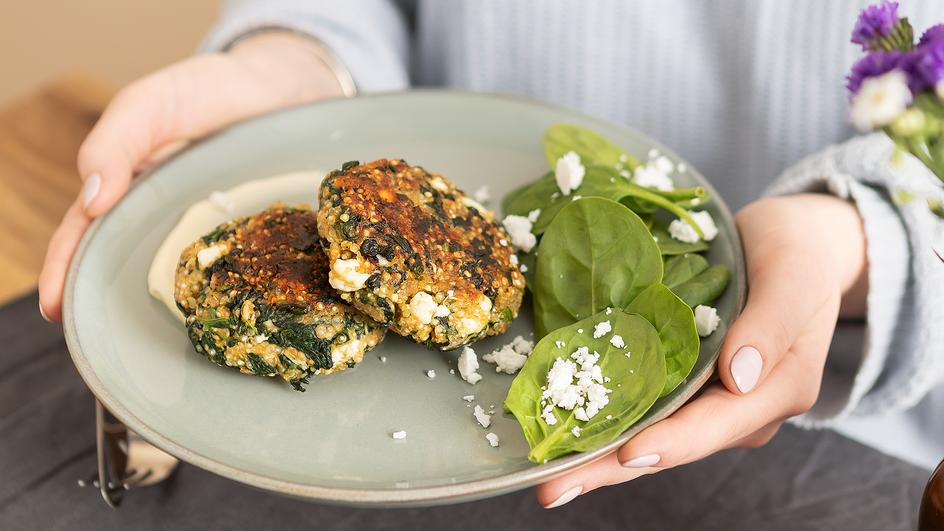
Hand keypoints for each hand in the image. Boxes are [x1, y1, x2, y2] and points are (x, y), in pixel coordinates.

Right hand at [38, 32, 346, 320]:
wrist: (284, 83)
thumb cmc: (209, 89)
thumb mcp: (152, 104)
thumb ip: (118, 142)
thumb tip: (91, 199)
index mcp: (131, 187)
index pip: (88, 233)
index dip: (66, 269)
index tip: (55, 310)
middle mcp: (166, 213)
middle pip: (128, 262)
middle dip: (107, 301)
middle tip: (96, 341)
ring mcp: (209, 225)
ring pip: (179, 274)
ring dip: (163, 306)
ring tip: (152, 345)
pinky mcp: (250, 231)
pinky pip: (232, 266)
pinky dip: (222, 290)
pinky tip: (221, 316)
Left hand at [536, 194, 868, 508]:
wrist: (795, 244)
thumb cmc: (799, 257)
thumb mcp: (795, 278)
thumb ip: (772, 325)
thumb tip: (740, 376)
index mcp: (774, 392)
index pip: (715, 425)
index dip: (670, 442)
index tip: (627, 454)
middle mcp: (737, 409)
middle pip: (670, 444)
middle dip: (610, 468)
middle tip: (552, 489)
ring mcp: (707, 398)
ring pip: (648, 431)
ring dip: (597, 453)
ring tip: (546, 473)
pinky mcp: (683, 380)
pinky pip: (641, 403)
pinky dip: (603, 415)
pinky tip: (562, 425)